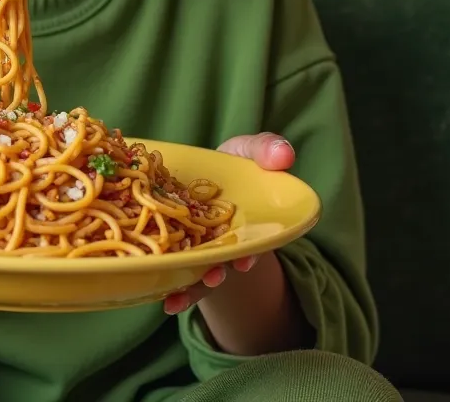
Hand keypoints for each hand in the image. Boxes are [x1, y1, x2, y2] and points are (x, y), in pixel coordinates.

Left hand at [163, 132, 294, 315]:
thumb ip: (266, 149)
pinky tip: (165, 301)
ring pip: (198, 270)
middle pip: (223, 262)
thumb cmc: (232, 162)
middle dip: (218, 274)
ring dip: (193, 286)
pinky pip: (174, 266)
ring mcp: (200, 246)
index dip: (250, 254)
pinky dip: (170, 284)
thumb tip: (285, 155)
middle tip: (212, 279)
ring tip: (179, 298)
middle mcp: (226, 241)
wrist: (202, 170)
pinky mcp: (176, 245)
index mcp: (247, 222)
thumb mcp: (248, 150)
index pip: (253, 242)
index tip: (245, 261)